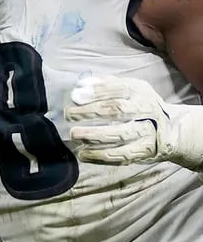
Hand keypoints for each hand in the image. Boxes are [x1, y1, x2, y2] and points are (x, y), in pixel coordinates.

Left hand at [66, 75, 202, 169]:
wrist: (172, 131)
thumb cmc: (140, 104)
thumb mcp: (130, 88)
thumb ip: (106, 84)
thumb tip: (81, 85)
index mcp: (140, 92)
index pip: (117, 90)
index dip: (96, 92)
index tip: (75, 96)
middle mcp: (146, 112)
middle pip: (117, 111)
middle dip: (91, 112)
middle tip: (69, 114)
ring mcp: (148, 133)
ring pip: (120, 135)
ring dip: (94, 136)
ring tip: (74, 135)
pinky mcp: (145, 153)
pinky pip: (122, 156)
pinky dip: (101, 156)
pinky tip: (83, 154)